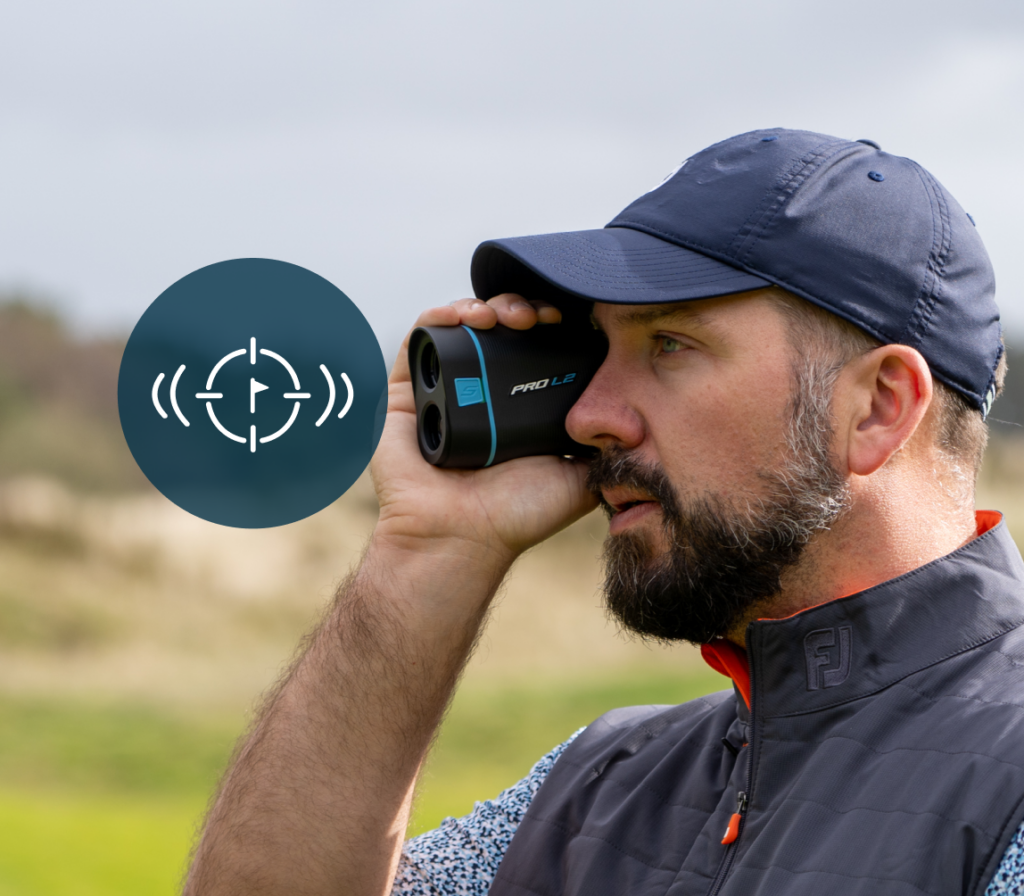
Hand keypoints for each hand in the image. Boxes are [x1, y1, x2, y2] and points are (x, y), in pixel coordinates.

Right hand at [371, 293, 598, 568]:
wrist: (461, 539)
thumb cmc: (516, 515)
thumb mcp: (579, 477)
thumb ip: (605, 449)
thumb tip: (634, 417)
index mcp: (515, 407)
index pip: (533, 348)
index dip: (550, 325)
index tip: (566, 320)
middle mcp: (478, 394)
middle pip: (498, 330)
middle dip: (521, 308)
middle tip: (538, 316)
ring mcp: (441, 390)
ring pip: (460, 326)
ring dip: (486, 305)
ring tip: (507, 316)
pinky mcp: (404, 392)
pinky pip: (418, 339)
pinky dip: (440, 316)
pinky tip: (468, 316)